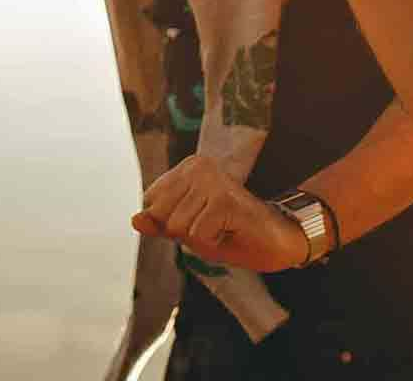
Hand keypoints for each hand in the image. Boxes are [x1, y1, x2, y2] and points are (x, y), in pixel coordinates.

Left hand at [131, 155, 306, 272]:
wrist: (277, 239)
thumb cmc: (232, 232)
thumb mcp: (189, 230)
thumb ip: (160, 224)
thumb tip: (134, 220)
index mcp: (186, 168)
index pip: (151, 205)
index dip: (171, 224)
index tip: (199, 220)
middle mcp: (198, 166)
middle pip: (161, 216)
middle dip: (184, 233)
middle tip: (213, 226)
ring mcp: (212, 181)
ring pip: (179, 227)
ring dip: (200, 239)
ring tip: (223, 228)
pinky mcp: (225, 199)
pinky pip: (198, 236)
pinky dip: (213, 244)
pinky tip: (231, 231)